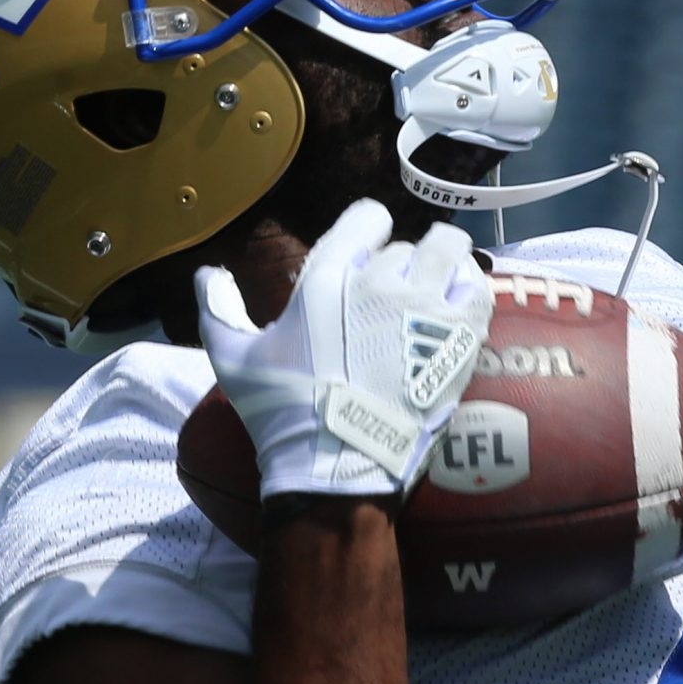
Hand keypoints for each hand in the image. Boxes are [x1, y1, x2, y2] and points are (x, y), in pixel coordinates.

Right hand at [195, 200, 491, 498]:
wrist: (334, 465)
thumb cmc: (280, 410)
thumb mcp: (233, 359)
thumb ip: (219, 311)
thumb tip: (205, 275)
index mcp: (327, 278)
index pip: (367, 218)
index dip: (369, 231)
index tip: (368, 252)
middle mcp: (379, 283)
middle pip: (408, 245)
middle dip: (403, 265)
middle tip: (399, 293)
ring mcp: (423, 309)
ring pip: (450, 251)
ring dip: (446, 263)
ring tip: (439, 286)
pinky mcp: (457, 340)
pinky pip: (477, 289)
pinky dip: (469, 290)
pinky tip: (458, 309)